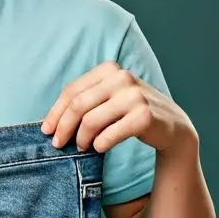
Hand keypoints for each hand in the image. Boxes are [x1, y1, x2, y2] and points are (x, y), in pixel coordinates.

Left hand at [41, 61, 193, 153]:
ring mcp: (135, 96)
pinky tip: (100, 148)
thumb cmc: (131, 112)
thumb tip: (52, 124)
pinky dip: (100, 144)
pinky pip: (110, 134)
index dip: (56, 112)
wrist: (171, 125)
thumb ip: (85, 101)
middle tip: (59, 144)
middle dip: (64, 127)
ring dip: (81, 138)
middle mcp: (122, 78)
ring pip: (91, 120)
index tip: (47, 130)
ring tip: (82, 146)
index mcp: (109, 69)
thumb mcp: (109, 97)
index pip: (72, 91)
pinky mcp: (144, 116)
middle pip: (78, 105)